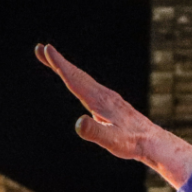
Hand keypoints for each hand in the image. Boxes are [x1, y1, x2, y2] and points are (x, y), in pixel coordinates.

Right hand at [35, 44, 191, 187]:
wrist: (152, 142)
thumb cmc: (131, 143)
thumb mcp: (112, 141)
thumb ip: (94, 132)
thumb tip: (78, 123)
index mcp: (99, 100)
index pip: (75, 79)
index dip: (60, 65)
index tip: (46, 49)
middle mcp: (102, 94)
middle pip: (76, 74)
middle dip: (57, 62)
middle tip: (39, 49)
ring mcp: (107, 98)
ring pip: (82, 79)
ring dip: (66, 69)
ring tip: (52, 61)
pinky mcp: (110, 103)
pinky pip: (89, 86)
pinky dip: (77, 79)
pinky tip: (76, 82)